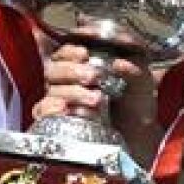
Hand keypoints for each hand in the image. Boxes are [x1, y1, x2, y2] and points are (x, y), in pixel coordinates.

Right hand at [34, 44, 158, 147]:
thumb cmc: (136, 101)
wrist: (137, 132)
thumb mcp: (141, 81)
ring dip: (72, 92)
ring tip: (95, 99)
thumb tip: (119, 64)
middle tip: (94, 77)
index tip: (84, 54)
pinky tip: (64, 109)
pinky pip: (41, 111)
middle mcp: (65, 81)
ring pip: (52, 90)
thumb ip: (134, 69)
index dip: (71, 51)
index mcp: (82, 65)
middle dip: (73, 71)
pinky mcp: (55, 120)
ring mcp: (58, 100)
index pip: (65, 52)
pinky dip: (50, 109)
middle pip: (54, 69)